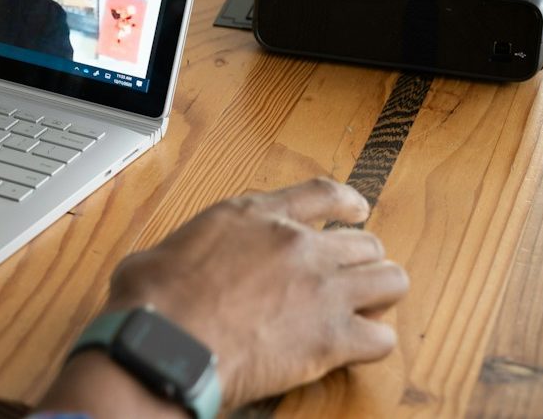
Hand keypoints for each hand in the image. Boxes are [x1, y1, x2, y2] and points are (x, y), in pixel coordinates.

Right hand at [39, 178, 407, 412]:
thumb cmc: (153, 302)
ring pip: (389, 281)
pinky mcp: (332, 337)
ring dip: (379, 294)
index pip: (320, 194)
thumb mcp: (163, 252)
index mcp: (253, 216)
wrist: (165, 343)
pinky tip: (358, 348)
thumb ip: (189, 251)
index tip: (357, 211)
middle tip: (351, 277)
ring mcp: (321, 288)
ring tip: (367, 308)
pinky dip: (373, 343)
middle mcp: (296, 244)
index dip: (347, 202)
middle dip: (361, 260)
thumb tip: (172, 267)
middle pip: (364, 241)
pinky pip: (382, 338)